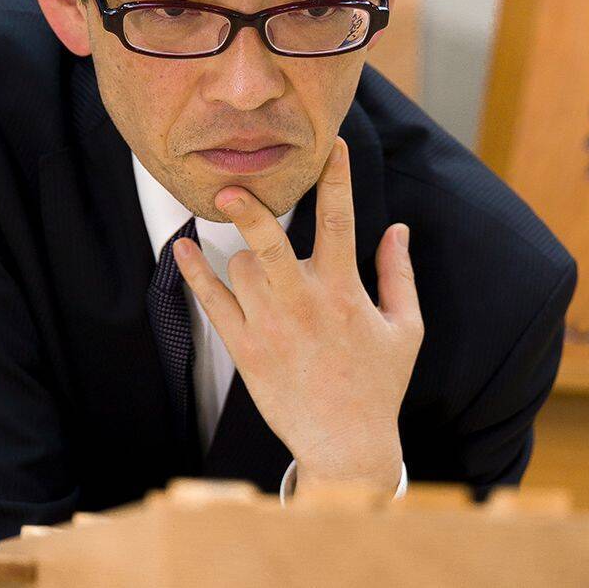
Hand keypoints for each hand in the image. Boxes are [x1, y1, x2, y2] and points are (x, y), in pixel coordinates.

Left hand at [173, 136, 423, 493]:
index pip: (339, 221)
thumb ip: (400, 274)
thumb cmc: (378, 384)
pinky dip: (195, 273)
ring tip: (263, 271)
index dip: (336, 179)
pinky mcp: (245, 349)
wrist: (345, 444)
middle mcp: (303, 304)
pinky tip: (182, 247)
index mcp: (344, 292)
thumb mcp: (405, 328)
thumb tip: (399, 228)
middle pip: (269, 242)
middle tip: (229, 184)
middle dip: (249, 209)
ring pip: (242, 266)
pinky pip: (212, 302)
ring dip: (247, 255)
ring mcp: (269, 327)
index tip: (329, 145)